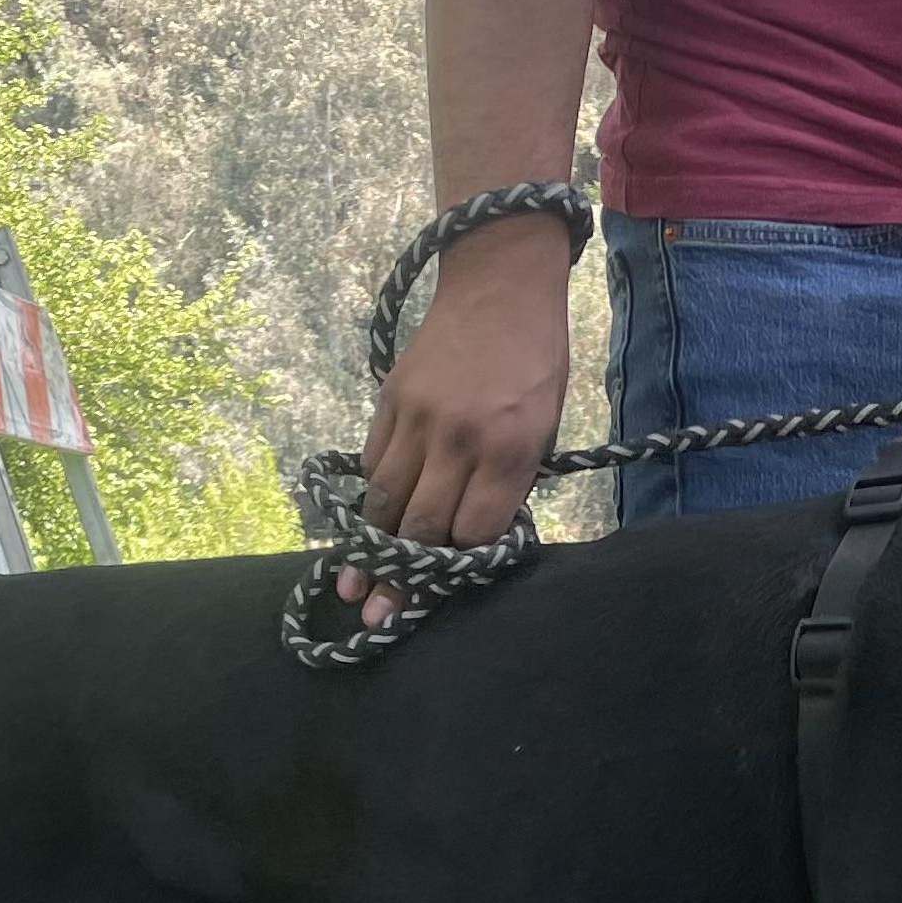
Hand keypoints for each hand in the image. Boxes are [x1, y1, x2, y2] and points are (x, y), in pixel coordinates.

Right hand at [337, 220, 571, 628]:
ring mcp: (418, 419)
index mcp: (510, 449)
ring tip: (357, 585)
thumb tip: (472, 536)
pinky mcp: (389, 401)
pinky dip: (372, 495)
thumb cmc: (535, 361)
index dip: (459, 568)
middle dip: (403, 579)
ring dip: (372, 547)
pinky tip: (369, 519)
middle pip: (423, 527)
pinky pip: (373, 464)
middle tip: (382, 617)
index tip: (444, 592)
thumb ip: (509, 482)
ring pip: (386, 501)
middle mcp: (459, 439)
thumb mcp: (544, 426)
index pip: (474, 532)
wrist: (499, 285)